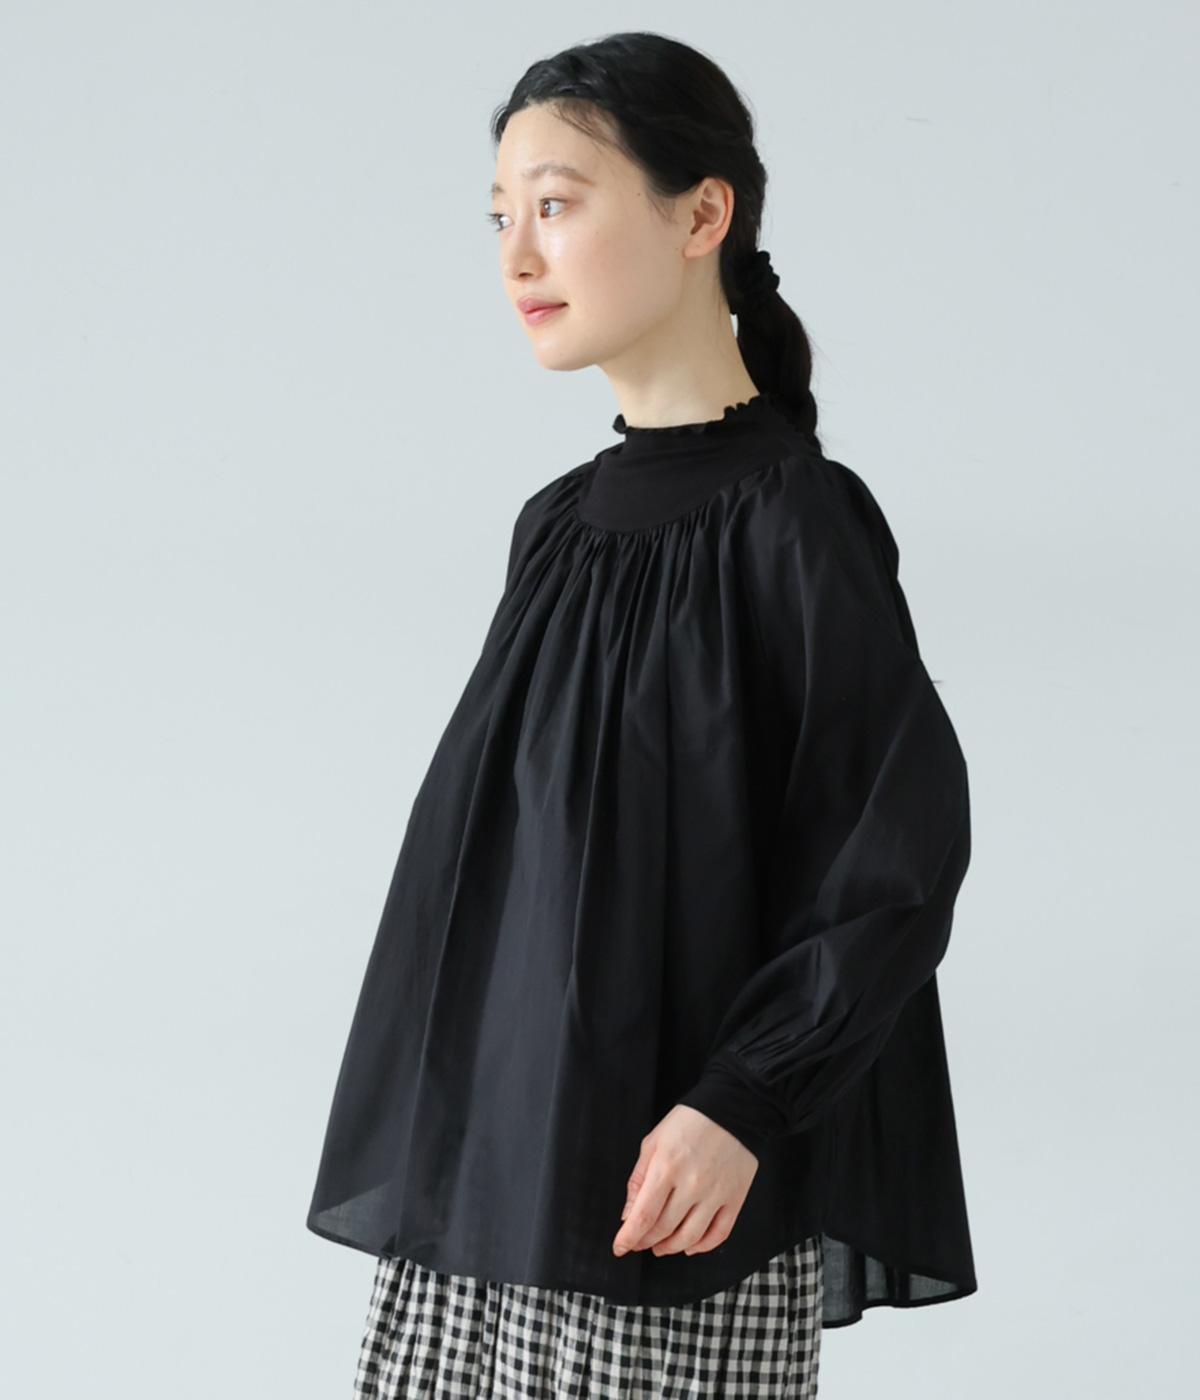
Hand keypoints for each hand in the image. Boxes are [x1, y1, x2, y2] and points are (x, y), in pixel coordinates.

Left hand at [611, 1105, 758, 1258]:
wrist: (732, 1109)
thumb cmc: (689, 1122)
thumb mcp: (654, 1141)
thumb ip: (638, 1179)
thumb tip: (628, 1214)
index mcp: (667, 1167)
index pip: (643, 1216)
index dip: (628, 1237)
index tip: (620, 1247)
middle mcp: (692, 1184)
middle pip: (664, 1229)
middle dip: (645, 1241)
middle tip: (638, 1243)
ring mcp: (715, 1194)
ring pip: (690, 1237)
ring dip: (670, 1248)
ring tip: (660, 1247)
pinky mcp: (735, 1198)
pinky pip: (718, 1234)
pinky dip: (702, 1247)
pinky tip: (690, 1246)